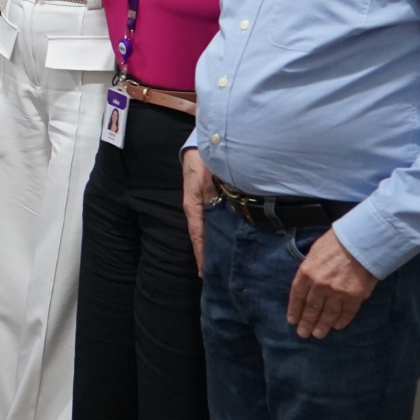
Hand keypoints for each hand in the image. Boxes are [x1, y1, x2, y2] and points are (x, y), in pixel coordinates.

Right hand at [181, 148, 216, 275]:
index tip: (205, 273)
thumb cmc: (203, 160)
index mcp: (193, 206)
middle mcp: (197, 209)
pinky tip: (226, 240)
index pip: (197, 237)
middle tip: (217, 276)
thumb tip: (219, 217)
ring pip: (208, 230)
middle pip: (202, 237)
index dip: (202, 255)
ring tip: (223, 264)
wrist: (202, 144)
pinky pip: (212, 222)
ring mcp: (203, 205)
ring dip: (214, 245)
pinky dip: (217, 234)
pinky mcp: (209, 200)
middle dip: (208, 255)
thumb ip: (211, 198)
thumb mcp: (206, 180)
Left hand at [287, 231, 377, 338]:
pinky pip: (347, 312)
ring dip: (323, 325)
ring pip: (328, 314)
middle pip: (311, 308)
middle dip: (307, 322)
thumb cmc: (336, 241)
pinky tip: (337, 326)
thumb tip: (307, 283)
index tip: (293, 320)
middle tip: (304, 334)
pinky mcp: (355, 296)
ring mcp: (337, 292)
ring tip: (318, 334)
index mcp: (307, 272)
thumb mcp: (314, 252)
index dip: (295, 310)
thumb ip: (309, 269)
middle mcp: (320, 285)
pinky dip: (342, 321)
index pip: (297, 296)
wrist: (362, 240)